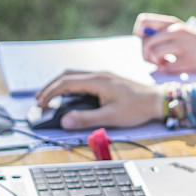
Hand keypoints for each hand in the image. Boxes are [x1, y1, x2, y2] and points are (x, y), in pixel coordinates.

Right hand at [33, 70, 161, 130]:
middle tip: (39, 99)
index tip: (40, 104)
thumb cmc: (136, 108)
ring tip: (50, 96)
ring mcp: (103, 76)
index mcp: (97, 80)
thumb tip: (65, 121)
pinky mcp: (107, 80)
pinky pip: (83, 78)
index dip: (50, 93)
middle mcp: (98, 75)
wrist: (156, 100)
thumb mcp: (110, 117)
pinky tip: (69, 95)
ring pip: (75, 75)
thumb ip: (86, 119)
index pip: (66, 83)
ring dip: (60, 84)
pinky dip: (70, 85)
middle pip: (67, 75)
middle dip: (51, 86)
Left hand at [134, 13, 195, 72]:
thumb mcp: (182, 32)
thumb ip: (164, 35)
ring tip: (164, 63)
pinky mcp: (188, 59)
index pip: (142, 21)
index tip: (147, 42)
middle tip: (154, 59)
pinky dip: (167, 71)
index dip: (139, 34)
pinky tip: (174, 69)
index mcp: (172, 22)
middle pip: (144, 42)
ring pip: (153, 54)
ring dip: (155, 63)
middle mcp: (175, 30)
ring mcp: (182, 45)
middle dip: (145, 54)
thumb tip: (143, 47)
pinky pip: (167, 68)